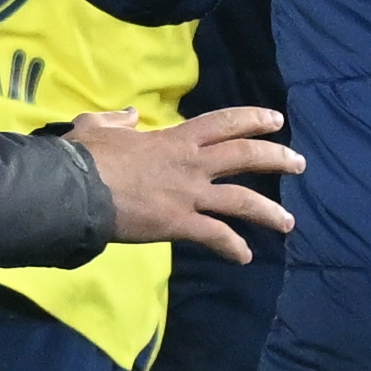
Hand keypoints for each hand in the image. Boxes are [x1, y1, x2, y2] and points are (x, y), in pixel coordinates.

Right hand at [75, 104, 301, 264]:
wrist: (71, 190)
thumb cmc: (81, 158)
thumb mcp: (97, 127)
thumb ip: (118, 120)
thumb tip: (132, 114)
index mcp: (175, 139)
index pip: (223, 123)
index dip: (252, 120)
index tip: (276, 120)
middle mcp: (190, 164)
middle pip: (245, 157)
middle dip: (276, 158)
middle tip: (298, 163)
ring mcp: (188, 195)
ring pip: (241, 201)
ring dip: (269, 211)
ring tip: (288, 223)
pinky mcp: (179, 224)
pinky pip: (215, 236)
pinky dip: (232, 247)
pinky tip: (244, 256)